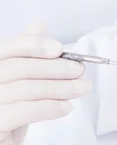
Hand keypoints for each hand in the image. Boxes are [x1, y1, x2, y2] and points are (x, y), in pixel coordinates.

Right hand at [0, 23, 91, 144]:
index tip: (60, 49)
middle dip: (56, 68)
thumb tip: (39, 26)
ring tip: (82, 89)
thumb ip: (25, 57)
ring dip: (60, 87)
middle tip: (81, 72)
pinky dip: (51, 107)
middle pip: (21, 68)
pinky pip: (25, 111)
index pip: (9, 48)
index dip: (35, 45)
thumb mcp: (17, 85)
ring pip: (26, 89)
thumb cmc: (7, 119)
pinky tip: (67, 108)